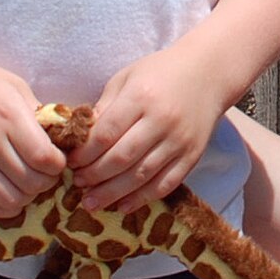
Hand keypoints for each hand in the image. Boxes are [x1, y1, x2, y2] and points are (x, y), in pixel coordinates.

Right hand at [0, 55, 64, 219]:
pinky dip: (7, 206)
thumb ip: (39, 113)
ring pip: (12, 201)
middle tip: (46, 168)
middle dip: (48, 180)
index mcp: (8, 118)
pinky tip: (12, 190)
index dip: (58, 163)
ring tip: (30, 180)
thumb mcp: (15, 87)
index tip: (57, 156)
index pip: (43, 157)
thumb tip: (61, 136)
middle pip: (32, 182)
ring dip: (29, 195)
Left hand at [70, 42, 226, 211]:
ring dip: (113, 193)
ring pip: (142, 175)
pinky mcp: (192, 156)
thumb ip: (104, 107)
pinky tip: (123, 206)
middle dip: (94, 176)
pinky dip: (143, 198)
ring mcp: (179, 141)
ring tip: (91, 202)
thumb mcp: (126, 78)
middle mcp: (162, 121)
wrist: (208, 74)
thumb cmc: (160, 73)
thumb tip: (81, 140)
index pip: (107, 133)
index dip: (85, 153)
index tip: (71, 162)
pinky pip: (166, 184)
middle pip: (122, 158)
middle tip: (77, 184)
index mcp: (141, 96)